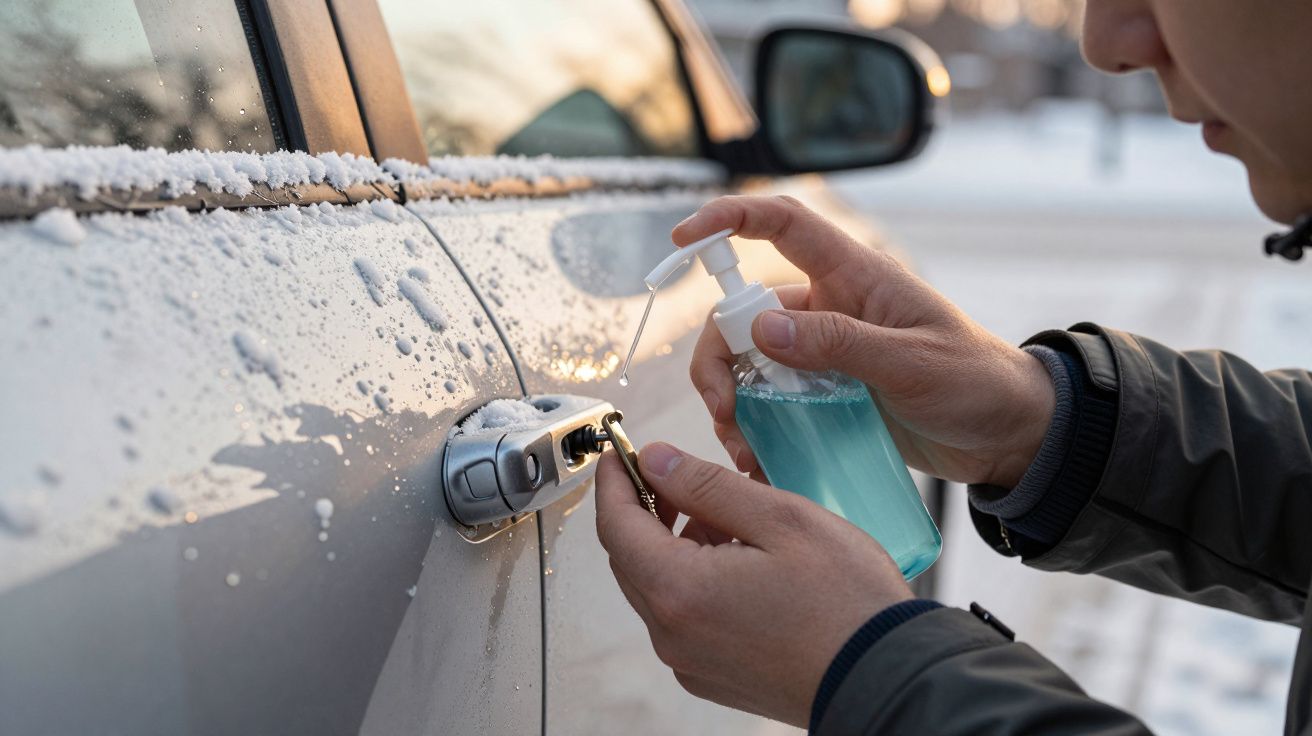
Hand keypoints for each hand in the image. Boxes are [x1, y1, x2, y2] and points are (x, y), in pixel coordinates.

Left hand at [595, 443, 912, 727]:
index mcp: (679, 591)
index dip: (615, 481)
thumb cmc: (846, 602)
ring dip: (674, 544)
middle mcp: (672, 634)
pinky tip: (739, 560)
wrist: (885, 678)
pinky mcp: (712, 675)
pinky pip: (682, 616)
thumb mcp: (780, 518)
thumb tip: (655, 461)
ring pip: (657, 586)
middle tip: (679, 474)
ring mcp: (690, 661)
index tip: (621, 451)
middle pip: (630, 558)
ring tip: (728, 517)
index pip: (616, 525)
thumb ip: (707, 485)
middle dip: (645, 509)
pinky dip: (694, 579)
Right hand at [678, 195, 1054, 488]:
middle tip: (723, 409)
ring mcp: (824, 355)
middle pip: (745, 313)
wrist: (1008, 437)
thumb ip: (840, 343)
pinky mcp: (825, 397)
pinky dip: (756, 429)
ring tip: (745, 447)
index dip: (730, 218)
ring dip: (733, 402)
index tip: (683, 238)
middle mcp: (829, 309)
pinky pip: (772, 404)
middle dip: (719, 358)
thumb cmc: (976, 382)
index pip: (784, 225)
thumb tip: (762, 328)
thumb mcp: (912, 363)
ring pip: (750, 364)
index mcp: (854, 277)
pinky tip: (761, 460)